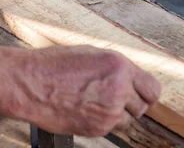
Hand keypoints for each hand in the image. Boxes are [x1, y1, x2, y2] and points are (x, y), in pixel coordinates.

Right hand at [8, 45, 160, 136]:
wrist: (30, 83)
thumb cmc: (53, 65)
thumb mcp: (89, 55)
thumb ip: (114, 68)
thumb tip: (129, 79)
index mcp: (119, 66)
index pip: (152, 89)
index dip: (144, 92)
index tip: (137, 93)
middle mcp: (119, 89)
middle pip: (142, 107)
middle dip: (129, 104)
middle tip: (110, 97)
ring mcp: (109, 112)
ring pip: (125, 120)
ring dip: (114, 114)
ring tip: (91, 101)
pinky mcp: (97, 128)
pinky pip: (108, 128)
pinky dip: (99, 121)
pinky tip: (82, 108)